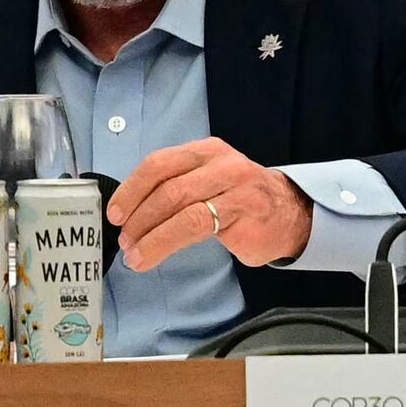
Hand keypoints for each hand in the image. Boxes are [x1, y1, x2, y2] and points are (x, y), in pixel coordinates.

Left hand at [109, 137, 312, 269]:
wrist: (290, 213)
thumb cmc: (239, 198)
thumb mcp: (208, 179)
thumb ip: (176, 186)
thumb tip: (129, 210)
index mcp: (205, 151)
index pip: (160, 164)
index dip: (132, 188)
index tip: (115, 212)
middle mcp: (221, 164)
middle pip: (168, 188)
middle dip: (139, 217)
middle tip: (124, 239)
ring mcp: (235, 189)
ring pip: (182, 211)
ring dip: (151, 236)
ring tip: (135, 254)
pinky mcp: (244, 217)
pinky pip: (198, 228)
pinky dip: (168, 244)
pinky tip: (154, 256)